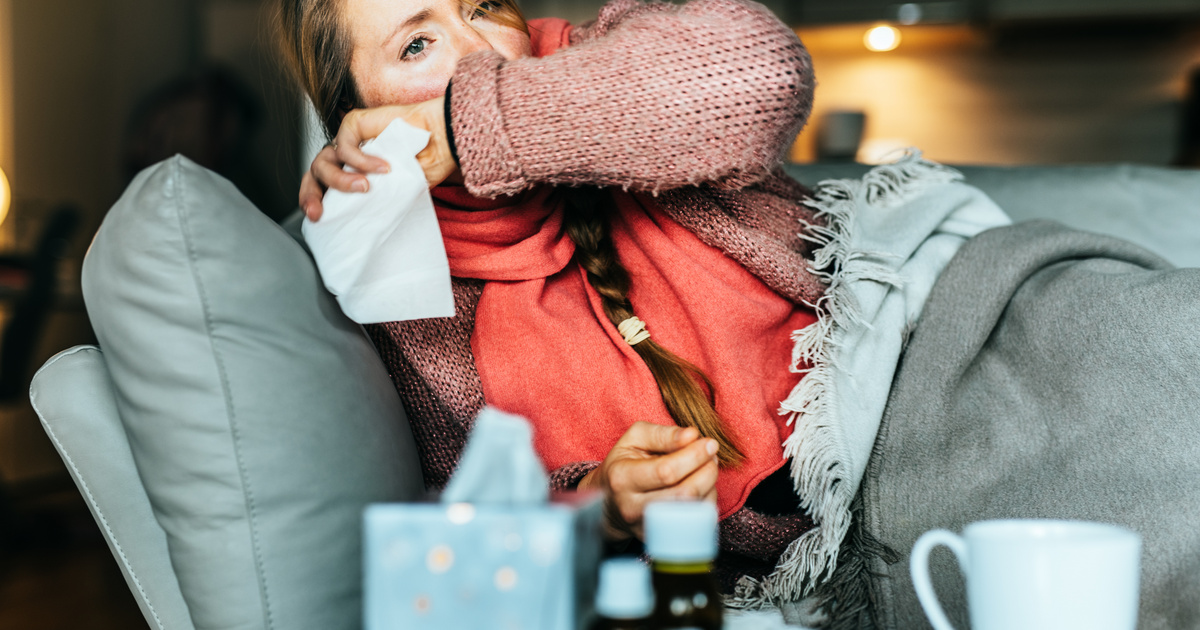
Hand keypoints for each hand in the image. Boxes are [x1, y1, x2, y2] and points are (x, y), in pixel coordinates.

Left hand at [300, 97, 457, 220]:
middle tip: (320, 212)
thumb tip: (359, 220)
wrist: (444, 140)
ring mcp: (348, 139)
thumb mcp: (398, 193)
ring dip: (340, 180)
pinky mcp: (354, 123)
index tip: (318, 218)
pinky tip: (382, 167)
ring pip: (324, 161)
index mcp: (351, 172)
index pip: (322, 187)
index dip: (314, 201)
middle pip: (314, 174)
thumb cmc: (426, 163)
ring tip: (364, 187)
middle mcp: (346, 156)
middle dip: (311, 195)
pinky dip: (360, 160)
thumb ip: (375, 201)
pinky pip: (344, 145)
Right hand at [578, 423, 719, 541]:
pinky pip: (695, 521)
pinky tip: (702, 486)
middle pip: (684, 493)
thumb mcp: (634, 439)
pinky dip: (707, 501)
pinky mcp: (661, 537)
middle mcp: (632, 507)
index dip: (694, 456)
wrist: (608, 502)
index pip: (666, 471)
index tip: (710, 443)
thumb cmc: (624, 464)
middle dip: (707, 470)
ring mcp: (647, 526)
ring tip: (707, 467)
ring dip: (710, 485)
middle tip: (712, 455)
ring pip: (693, 509)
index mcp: (622, 478)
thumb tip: (692, 435)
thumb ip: (662, 434)